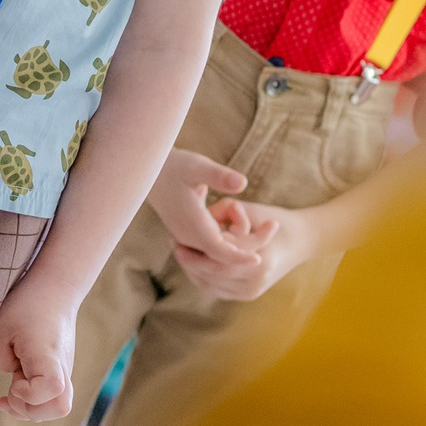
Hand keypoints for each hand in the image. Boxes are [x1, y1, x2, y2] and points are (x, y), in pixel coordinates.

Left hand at [0, 275, 77, 421]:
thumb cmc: (25, 306)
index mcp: (48, 354)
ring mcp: (64, 370)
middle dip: (30, 410)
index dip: (28, 394)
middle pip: (61, 408)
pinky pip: (52, 396)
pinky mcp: (60, 370)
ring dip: (31, 407)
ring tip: (12, 391)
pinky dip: (34, 399)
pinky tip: (17, 385)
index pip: (52, 388)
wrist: (55, 290)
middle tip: (12, 390)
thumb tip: (12, 377)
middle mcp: (62, 366)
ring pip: (57, 406)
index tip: (13, 380)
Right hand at [147, 148, 262, 265]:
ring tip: (268, 223)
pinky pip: (214, 246)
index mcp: (191, 224)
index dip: (239, 258)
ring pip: (219, 252)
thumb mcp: (198, 166)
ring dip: (242, 244)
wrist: (151, 172)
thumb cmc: (175, 165)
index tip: (259, 261)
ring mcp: (188, 238)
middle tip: (274, 224)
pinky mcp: (190, 235)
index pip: (217, 251)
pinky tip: (247, 223)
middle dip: (250, 247)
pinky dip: (232, 240)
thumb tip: (242, 183)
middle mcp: (189, 237)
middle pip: (223, 255)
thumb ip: (219, 175)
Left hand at [175, 200, 323, 300]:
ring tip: (181, 252)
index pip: (215, 262)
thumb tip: (203, 215)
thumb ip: (227, 212)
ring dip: (193, 271)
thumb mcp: (252, 211)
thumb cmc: (275, 219)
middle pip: (210, 277)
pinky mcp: (249, 294)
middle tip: (175, 244)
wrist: (302, 240)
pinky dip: (203, 278)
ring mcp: (252, 291)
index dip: (193, 252)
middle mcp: (255, 282)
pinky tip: (193, 264)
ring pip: (211, 286)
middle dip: (189, 262)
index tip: (177, 237)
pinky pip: (218, 290)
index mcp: (258, 261)